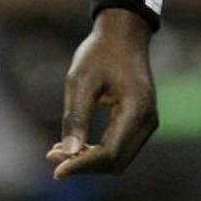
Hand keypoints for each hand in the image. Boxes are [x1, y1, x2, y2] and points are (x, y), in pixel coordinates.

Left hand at [47, 9, 156, 178]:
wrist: (123, 33)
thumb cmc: (100, 52)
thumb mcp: (81, 79)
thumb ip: (76, 116)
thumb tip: (68, 153)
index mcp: (135, 109)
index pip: (110, 153)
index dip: (82, 164)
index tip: (55, 167)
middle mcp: (148, 120)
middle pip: (116, 162)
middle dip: (84, 165)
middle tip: (52, 157)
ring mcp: (147, 122)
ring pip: (119, 159)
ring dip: (90, 160)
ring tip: (59, 152)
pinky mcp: (141, 121)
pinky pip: (121, 147)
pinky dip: (98, 151)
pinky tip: (75, 145)